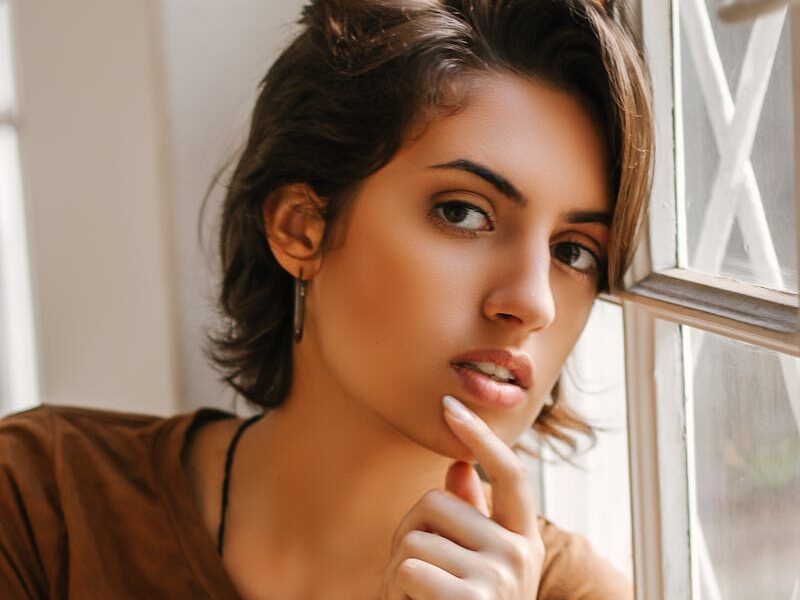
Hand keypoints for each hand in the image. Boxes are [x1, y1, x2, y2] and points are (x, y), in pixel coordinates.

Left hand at [380, 395, 543, 598]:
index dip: (481, 435)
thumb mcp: (476, 564)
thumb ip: (472, 516)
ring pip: (417, 536)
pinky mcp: (475, 599)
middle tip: (414, 570)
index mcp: (522, 537)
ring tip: (416, 596)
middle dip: (409, 532)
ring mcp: (501, 576)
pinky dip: (397, 589)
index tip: (449, 405)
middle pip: (438, 503)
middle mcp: (519, 552)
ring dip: (399, 567)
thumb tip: (458, 467)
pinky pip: (411, 568)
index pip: (510, 473)